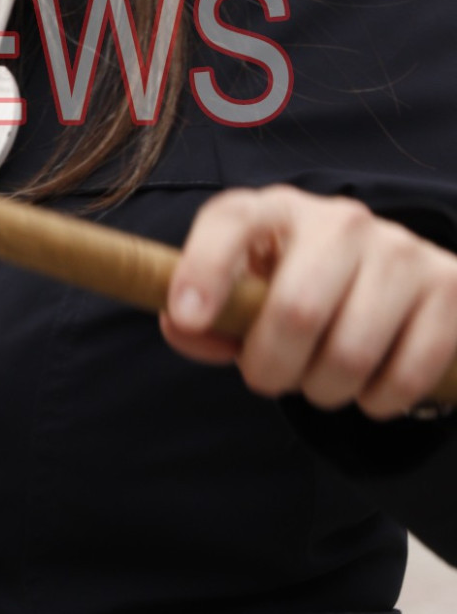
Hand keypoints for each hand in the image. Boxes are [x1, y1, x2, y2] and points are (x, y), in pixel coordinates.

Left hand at [162, 185, 456, 417]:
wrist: (396, 282)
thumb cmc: (299, 288)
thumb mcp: (248, 294)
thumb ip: (205, 317)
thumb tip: (183, 328)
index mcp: (275, 211)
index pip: (231, 224)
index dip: (204, 270)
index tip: (188, 319)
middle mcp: (339, 220)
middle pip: (297, 310)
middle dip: (272, 368)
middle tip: (269, 379)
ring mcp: (400, 251)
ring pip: (351, 354)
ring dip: (325, 391)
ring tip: (321, 381)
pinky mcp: (448, 289)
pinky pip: (405, 375)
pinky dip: (377, 401)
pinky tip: (369, 388)